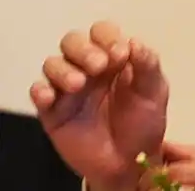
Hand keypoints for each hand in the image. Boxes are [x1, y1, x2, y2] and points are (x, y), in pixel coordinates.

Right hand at [29, 21, 168, 190]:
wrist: (130, 162)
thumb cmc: (143, 122)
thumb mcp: (155, 92)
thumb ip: (148, 65)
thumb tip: (135, 41)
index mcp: (114, 58)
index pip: (102, 32)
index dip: (108, 37)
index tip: (120, 53)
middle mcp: (88, 68)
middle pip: (73, 42)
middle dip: (84, 49)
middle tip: (100, 65)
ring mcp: (69, 89)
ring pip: (53, 64)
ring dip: (63, 69)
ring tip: (79, 85)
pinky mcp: (53, 112)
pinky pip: (39, 94)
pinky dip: (40, 91)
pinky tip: (49, 96)